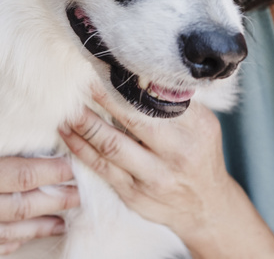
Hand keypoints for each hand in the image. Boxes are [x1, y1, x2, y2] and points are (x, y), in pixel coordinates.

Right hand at [0, 112, 78, 255]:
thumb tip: (43, 138)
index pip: (23, 179)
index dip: (53, 176)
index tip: (73, 170)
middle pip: (18, 209)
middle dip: (53, 203)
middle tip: (76, 197)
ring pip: (1, 235)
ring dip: (35, 228)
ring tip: (59, 222)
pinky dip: (2, 245)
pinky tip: (20, 239)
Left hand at [57, 86, 239, 245]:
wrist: (206, 206)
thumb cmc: (200, 156)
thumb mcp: (203, 125)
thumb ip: (178, 103)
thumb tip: (145, 74)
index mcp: (196, 128)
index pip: (159, 99)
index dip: (131, 82)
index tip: (110, 66)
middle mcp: (177, 153)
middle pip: (132, 119)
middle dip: (102, 97)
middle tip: (81, 80)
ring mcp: (154, 176)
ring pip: (111, 145)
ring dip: (84, 124)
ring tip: (67, 107)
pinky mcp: (134, 193)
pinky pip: (101, 168)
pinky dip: (81, 148)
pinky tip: (68, 133)